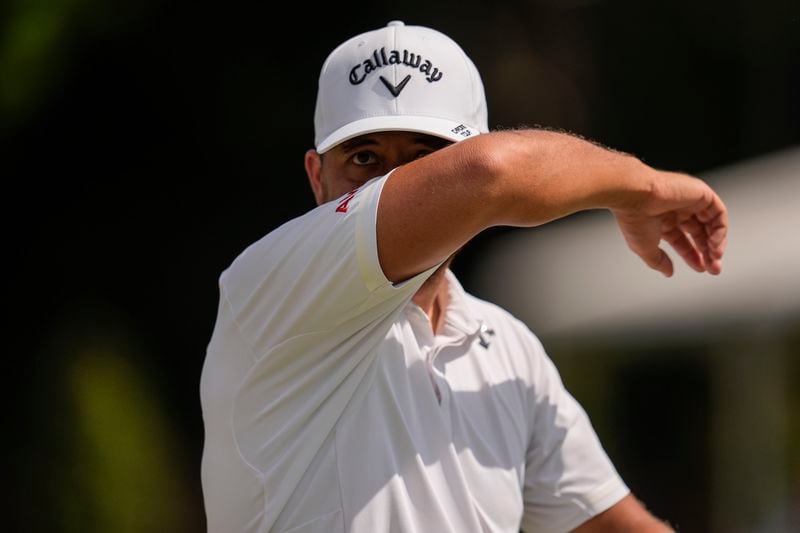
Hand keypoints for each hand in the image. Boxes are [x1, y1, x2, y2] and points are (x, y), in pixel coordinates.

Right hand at [612, 170, 727, 276]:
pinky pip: (719, 213)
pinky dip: (720, 230)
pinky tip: (714, 243)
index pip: (683, 240)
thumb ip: (658, 261)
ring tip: (715, 258)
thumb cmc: (634, 217)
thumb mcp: (645, 248)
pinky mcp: (701, 193)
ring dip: (716, 243)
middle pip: (700, 233)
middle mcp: (677, 209)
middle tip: (713, 268)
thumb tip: (668, 272)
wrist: (635, 195)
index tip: (701, 268)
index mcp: (662, 220)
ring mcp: (690, 201)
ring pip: (712, 223)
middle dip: (708, 252)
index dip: (693, 255)